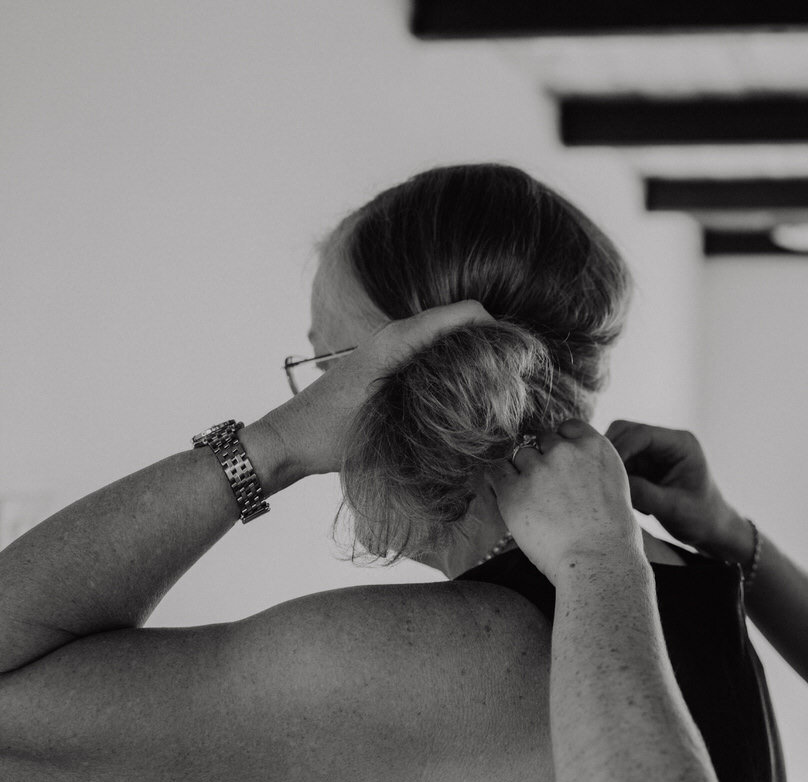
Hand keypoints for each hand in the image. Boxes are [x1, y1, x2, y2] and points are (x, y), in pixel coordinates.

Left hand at [255, 301, 493, 479]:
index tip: (519, 362)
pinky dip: (452, 367)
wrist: (287, 441)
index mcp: (400, 340)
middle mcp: (397, 336)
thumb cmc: (330, 435)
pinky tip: (462, 398)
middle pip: (462, 324)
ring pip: (447, 340)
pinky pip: (431, 355)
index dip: (500, 331)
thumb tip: (488, 421)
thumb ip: (436, 413)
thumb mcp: (387, 425)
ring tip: (495, 391)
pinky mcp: (387, 365)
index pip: (468, 314)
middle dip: (492, 345)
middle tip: (515, 382)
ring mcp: (391, 349)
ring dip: (472, 357)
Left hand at [486, 420, 643, 582]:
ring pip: (520, 456)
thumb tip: (568, 467)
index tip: (561, 463)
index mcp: (595, 446)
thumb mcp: (613, 486)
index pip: (567, 427)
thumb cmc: (611, 536)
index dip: (561, 444)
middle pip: (542, 441)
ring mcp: (537, 470)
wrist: (600, 561)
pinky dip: (499, 480)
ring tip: (532, 499)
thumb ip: (591, 467)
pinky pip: (496, 472)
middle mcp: (565, 451)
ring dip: (522, 472)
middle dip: (543, 460)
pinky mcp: (513, 492)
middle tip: (548, 489)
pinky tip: (508, 495)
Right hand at [605, 420, 750, 563]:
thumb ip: (644, 494)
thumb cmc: (701, 518)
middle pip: (625, 432)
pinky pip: (620, 463)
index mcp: (681, 444)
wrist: (712, 529)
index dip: (619, 448)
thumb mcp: (673, 508)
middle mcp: (666, 442)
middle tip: (603, 481)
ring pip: (618, 447)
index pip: (641, 434)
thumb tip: (610, 482)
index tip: (605, 470)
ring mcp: (654, 452)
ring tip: (621, 494)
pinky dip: (618, 479)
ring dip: (613, 468)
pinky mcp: (645, 465)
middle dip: (611, 455)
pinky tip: (630, 500)